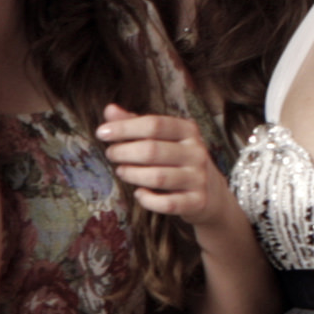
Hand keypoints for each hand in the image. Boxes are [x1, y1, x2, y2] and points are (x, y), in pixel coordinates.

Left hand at [97, 107, 234, 229]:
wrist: (212, 194)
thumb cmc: (178, 160)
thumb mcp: (163, 138)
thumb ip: (136, 124)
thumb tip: (109, 110)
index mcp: (188, 131)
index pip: (154, 124)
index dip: (125, 128)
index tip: (101, 132)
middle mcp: (196, 152)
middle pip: (152, 150)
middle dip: (124, 152)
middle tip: (111, 154)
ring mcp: (198, 178)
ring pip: (158, 178)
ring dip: (132, 174)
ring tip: (121, 171)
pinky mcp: (197, 202)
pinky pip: (167, 204)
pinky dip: (148, 199)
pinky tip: (139, 193)